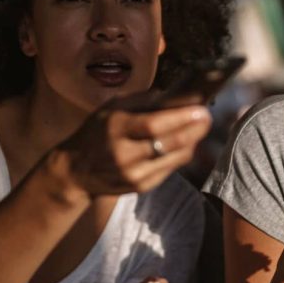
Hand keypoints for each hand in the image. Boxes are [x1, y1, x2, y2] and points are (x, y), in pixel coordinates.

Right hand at [52, 100, 211, 196]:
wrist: (76, 170)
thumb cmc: (98, 131)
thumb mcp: (112, 109)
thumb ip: (142, 101)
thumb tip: (177, 95)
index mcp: (115, 129)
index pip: (153, 125)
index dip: (180, 118)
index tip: (200, 108)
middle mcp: (123, 154)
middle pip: (168, 143)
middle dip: (193, 130)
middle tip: (207, 117)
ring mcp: (132, 174)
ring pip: (174, 158)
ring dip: (192, 142)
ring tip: (201, 128)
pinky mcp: (140, 187)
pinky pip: (169, 169)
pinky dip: (182, 155)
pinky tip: (188, 143)